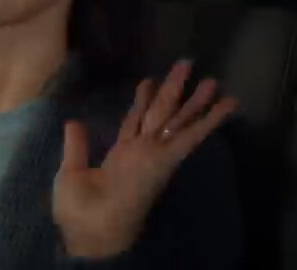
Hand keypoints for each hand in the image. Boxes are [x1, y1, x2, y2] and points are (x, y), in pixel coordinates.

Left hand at [52, 60, 239, 257]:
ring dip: (194, 100)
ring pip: (176, 120)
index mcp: (119, 155)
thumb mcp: (71, 172)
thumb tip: (73, 121)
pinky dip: (209, 120)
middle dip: (174, 90)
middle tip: (186, 64)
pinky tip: (225, 106)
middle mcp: (140, 152)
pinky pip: (189, 136)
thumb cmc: (79, 210)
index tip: (148, 82)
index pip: (134, 122)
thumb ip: (77, 146)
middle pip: (160, 114)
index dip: (141, 101)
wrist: (92, 232)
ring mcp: (154, 155)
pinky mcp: (165, 161)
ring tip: (212, 79)